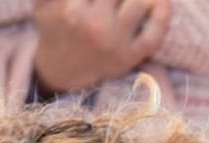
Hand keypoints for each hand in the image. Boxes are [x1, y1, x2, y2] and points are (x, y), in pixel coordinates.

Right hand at [33, 0, 171, 94]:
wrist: (62, 69)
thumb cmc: (56, 26)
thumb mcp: (44, 2)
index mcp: (71, 7)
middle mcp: (94, 24)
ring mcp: (114, 42)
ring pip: (139, 5)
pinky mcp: (130, 57)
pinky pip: (153, 37)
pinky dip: (162, 17)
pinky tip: (164, 2)